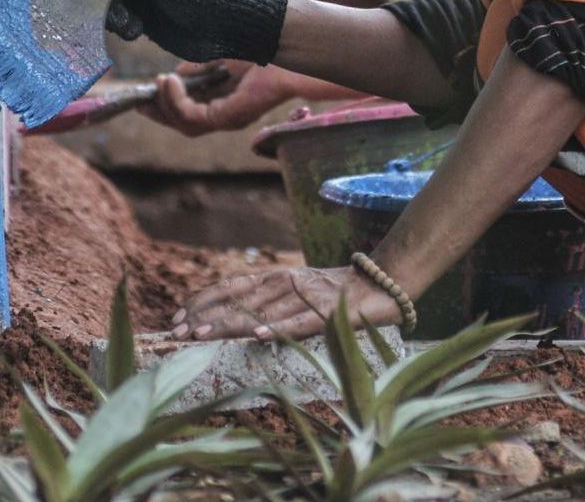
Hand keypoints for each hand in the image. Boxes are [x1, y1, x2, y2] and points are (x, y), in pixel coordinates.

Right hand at [145, 60, 292, 135]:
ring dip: (165, 105)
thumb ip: (198, 66)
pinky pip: (192, 116)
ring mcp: (228, 118)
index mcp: (225, 100)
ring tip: (155, 84)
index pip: (190, 110)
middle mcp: (226, 114)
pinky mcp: (228, 117)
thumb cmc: (261, 47)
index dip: (166, 104)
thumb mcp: (220, 54)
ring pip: (185, 123)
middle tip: (138, 100)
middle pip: (183, 123)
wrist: (283, 44)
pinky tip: (169, 82)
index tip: (148, 91)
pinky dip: (177, 101)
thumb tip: (175, 73)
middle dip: (159, 112)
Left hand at [170, 265, 400, 340]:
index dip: (202, 299)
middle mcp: (286, 282)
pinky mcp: (326, 312)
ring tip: (203, 334)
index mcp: (276, 277)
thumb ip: (266, 300)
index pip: (231, 285)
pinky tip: (258, 336)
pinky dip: (278, 328)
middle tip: (178, 331)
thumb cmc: (332, 292)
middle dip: (205, 314)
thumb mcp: (294, 291)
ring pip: (262, 310)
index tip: (177, 316)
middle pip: (238, 299)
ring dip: (230, 322)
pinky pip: (299, 322)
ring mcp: (306, 296)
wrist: (378, 283)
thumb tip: (226, 317)